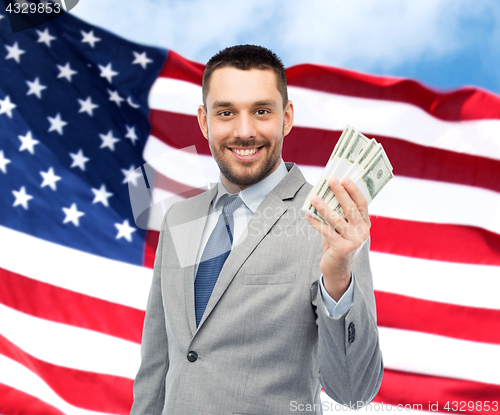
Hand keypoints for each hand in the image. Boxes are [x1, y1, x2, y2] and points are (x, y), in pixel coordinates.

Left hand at [305, 176, 370, 300]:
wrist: (338, 269)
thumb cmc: (339, 244)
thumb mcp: (344, 229)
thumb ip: (340, 215)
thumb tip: (325, 195)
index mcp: (365, 224)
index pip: (361, 203)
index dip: (353, 190)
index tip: (344, 178)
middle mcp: (363, 232)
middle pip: (350, 208)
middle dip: (339, 192)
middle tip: (330, 181)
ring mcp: (354, 241)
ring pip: (337, 219)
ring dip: (324, 207)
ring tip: (314, 198)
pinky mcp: (342, 248)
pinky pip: (326, 232)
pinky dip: (315, 222)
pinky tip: (308, 215)